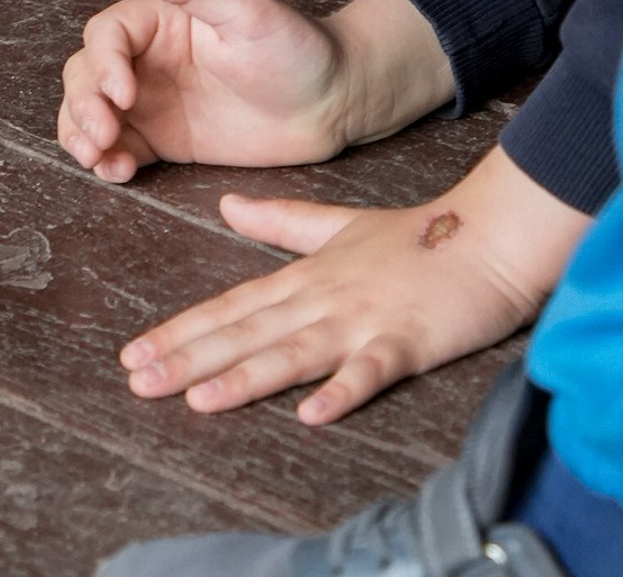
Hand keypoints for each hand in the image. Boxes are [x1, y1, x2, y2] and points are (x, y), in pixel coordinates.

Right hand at [58, 0, 454, 181]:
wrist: (332, 102)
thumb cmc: (296, 46)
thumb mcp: (248, 11)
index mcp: (161, 18)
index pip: (107, 34)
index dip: (103, 63)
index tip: (124, 94)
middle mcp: (147, 56)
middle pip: (85, 73)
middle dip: (83, 104)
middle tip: (103, 134)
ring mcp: (151, 99)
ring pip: (88, 112)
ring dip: (80, 133)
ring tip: (99, 158)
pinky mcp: (162, 138)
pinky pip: (118, 147)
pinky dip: (105, 160)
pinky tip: (117, 172)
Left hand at [119, 147, 590, 424]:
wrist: (487, 236)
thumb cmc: (416, 236)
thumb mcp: (339, 223)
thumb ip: (280, 220)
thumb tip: (226, 206)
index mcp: (306, 276)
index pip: (232, 306)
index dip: (183, 330)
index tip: (135, 352)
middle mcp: (323, 298)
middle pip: (248, 331)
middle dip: (190, 357)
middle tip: (138, 380)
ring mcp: (363, 320)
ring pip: (294, 352)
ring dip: (245, 376)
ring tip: (197, 399)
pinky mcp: (406, 342)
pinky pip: (370, 371)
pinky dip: (342, 391)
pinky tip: (311, 415)